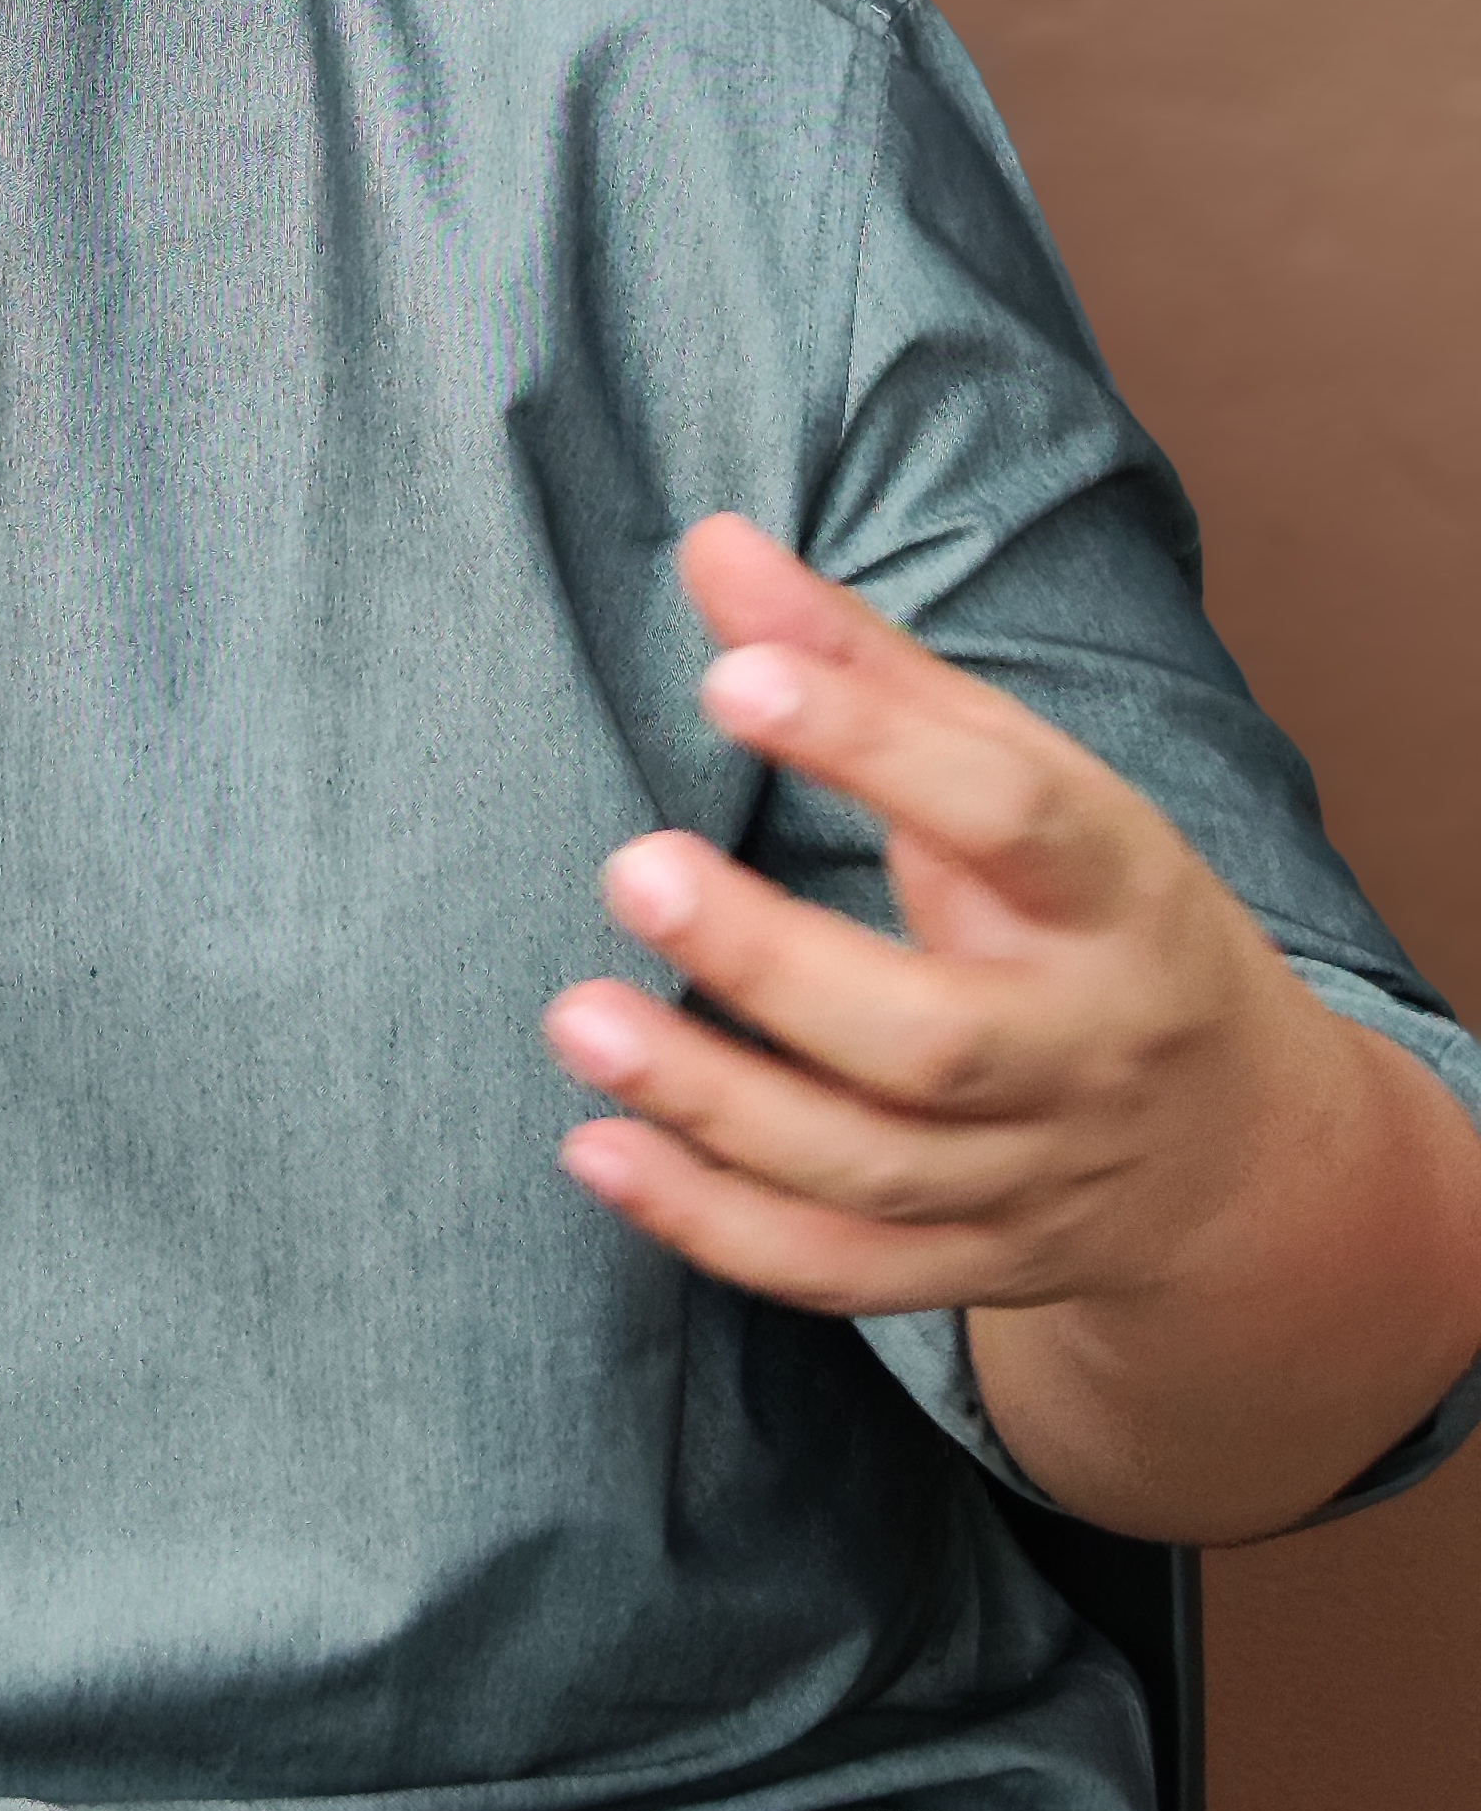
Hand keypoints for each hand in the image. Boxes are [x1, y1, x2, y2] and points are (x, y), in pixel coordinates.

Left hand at [541, 513, 1321, 1321]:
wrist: (1237, 1147)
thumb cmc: (1090, 904)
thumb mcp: (1021, 771)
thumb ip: (859, 659)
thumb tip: (711, 540)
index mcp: (1113, 890)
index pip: (1010, 814)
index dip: (874, 745)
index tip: (735, 676)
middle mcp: (1080, 1048)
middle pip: (932, 1038)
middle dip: (774, 963)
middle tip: (629, 867)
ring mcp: (1028, 1176)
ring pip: (869, 1168)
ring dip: (712, 1102)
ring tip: (574, 1016)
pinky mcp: (970, 1265)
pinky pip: (836, 1269)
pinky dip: (713, 1227)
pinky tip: (596, 1151)